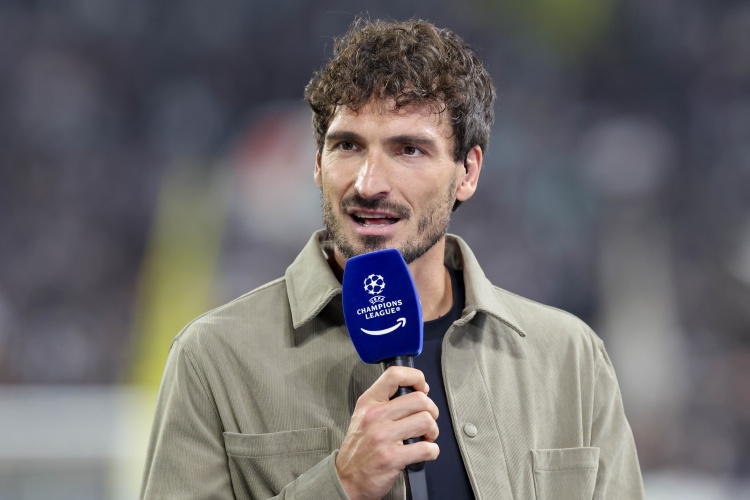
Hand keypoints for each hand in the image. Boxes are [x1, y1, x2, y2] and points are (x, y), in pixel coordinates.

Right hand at [335, 366, 439, 499]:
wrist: (346, 478)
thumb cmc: (359, 447)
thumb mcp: (364, 415)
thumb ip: (385, 401)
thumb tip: (418, 391)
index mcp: (369, 402)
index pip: (395, 375)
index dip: (416, 377)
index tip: (423, 387)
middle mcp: (375, 416)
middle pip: (420, 399)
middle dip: (432, 410)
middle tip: (427, 420)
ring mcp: (383, 436)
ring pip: (426, 421)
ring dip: (433, 431)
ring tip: (426, 437)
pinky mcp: (392, 457)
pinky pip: (426, 448)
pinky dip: (432, 451)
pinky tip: (425, 452)